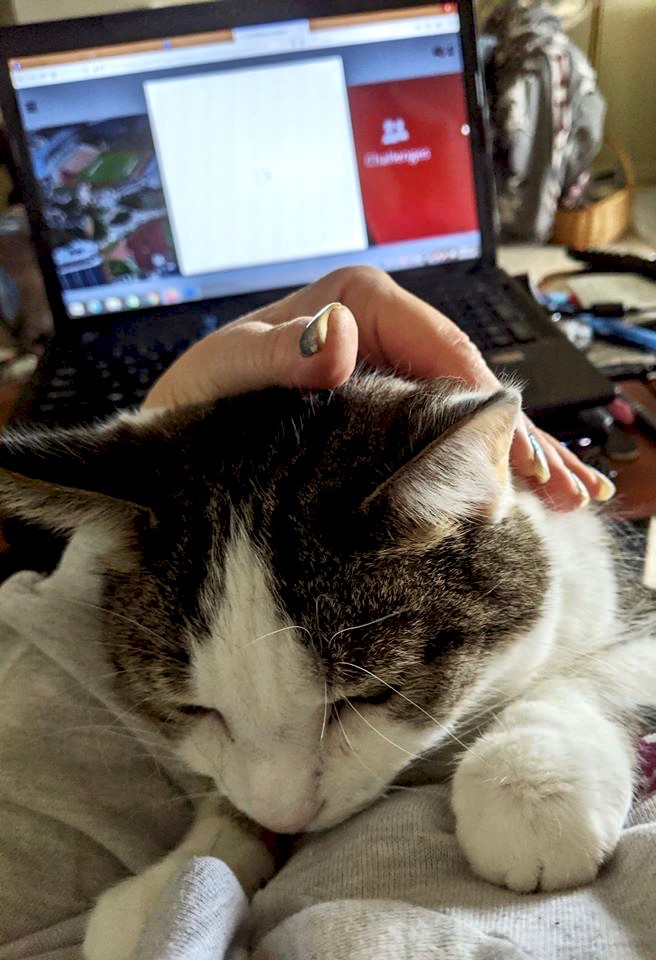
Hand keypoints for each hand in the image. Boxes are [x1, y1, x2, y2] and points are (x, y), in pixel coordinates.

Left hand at [144, 266, 613, 509]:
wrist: (178, 435)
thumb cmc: (198, 395)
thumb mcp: (228, 370)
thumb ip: (280, 352)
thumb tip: (341, 332)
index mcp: (358, 301)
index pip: (441, 348)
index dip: (477, 402)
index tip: (498, 456)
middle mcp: (383, 329)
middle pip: (466, 380)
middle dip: (513, 433)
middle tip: (557, 485)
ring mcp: (390, 370)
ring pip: (466, 410)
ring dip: (515, 452)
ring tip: (566, 494)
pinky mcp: (387, 409)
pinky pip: (446, 432)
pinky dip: (486, 462)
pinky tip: (527, 488)